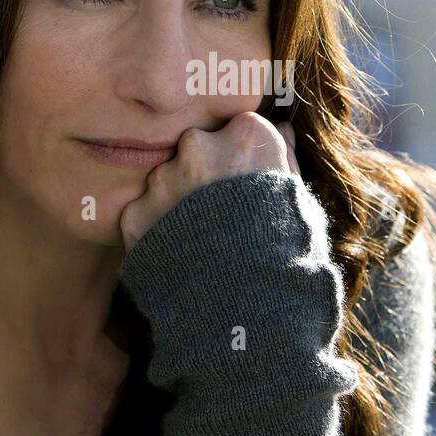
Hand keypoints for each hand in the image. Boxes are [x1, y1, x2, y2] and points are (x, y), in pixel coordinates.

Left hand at [119, 111, 300, 251]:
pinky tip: (178, 253)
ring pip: (166, 179)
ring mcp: (163, 181)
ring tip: (199, 238)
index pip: (237, 127)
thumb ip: (284, 158)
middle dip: (202, 170)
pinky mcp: (137, 214)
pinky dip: (156, 229)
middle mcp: (199, 147)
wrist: (247, 307)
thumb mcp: (299, 201)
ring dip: (176, 199)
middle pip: (196, 147)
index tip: (245, 179)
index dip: (241, 155)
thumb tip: (282, 129)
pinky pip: (144, 213)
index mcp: (246, 137)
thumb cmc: (287, 252)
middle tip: (218, 210)